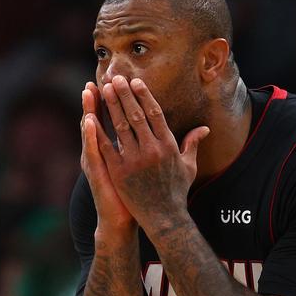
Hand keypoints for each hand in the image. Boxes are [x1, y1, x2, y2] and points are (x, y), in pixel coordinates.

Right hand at [80, 81, 134, 233]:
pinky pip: (93, 152)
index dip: (113, 102)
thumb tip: (155, 134)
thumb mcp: (137, 168)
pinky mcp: (98, 173)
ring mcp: (98, 162)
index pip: (113, 120)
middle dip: (99, 99)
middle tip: (98, 78)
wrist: (120, 220)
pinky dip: (90, 136)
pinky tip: (89, 121)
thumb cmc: (132, 195)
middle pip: (99, 120)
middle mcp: (102, 153)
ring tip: (88, 91)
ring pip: (92, 131)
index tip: (116, 82)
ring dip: (90, 110)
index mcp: (114, 149)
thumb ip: (146, 148)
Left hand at [92, 76, 209, 231]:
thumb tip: (204, 128)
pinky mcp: (119, 171)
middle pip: (136, 115)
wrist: (164, 218)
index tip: (135, 82)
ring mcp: (135, 160)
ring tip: (104, 89)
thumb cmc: (177, 192)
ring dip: (112, 105)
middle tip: (115, 78)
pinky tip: (90, 116)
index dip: (144, 96)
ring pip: (121, 126)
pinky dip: (98, 130)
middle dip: (125, 94)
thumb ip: (192, 143)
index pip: (155, 113)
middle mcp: (152, 149)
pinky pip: (107, 146)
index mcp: (168, 145)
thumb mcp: (188, 166)